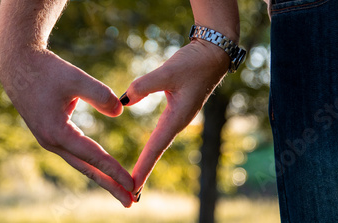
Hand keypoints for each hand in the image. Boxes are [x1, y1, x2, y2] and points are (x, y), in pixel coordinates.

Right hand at [0, 48, 134, 206]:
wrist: (17, 64)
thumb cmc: (46, 70)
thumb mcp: (75, 77)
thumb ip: (100, 94)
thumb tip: (119, 113)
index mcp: (56, 132)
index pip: (93, 156)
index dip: (114, 170)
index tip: (132, 184)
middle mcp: (51, 141)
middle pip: (86, 169)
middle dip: (109, 185)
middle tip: (130, 201)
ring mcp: (49, 140)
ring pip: (80, 163)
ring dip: (101, 176)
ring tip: (120, 188)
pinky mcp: (50, 134)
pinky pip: (74, 154)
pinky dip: (90, 163)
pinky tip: (102, 168)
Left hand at [121, 40, 229, 198]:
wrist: (213, 53)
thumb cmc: (194, 62)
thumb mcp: (168, 71)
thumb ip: (145, 85)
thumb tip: (124, 101)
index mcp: (178, 117)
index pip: (156, 146)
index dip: (144, 166)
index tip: (134, 185)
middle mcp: (179, 121)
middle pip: (158, 149)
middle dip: (145, 169)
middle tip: (131, 191)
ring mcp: (179, 116)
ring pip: (159, 142)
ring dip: (148, 159)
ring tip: (136, 177)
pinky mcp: (177, 109)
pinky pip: (161, 132)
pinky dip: (153, 145)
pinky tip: (148, 152)